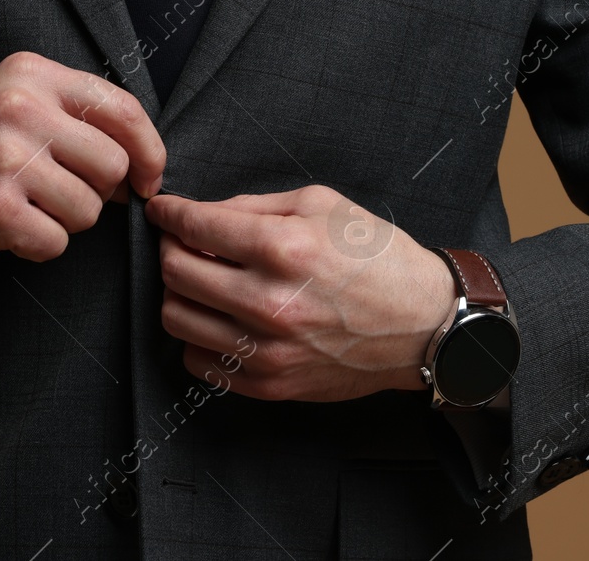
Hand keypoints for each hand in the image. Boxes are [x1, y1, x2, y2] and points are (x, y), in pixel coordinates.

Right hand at [0, 51, 165, 265]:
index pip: (122, 109)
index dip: (149, 151)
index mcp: (32, 75)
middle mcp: (21, 110)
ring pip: (89, 210)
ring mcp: (7, 160)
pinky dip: (39, 245)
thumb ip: (70, 112)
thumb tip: (141, 159)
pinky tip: (9, 228)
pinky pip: (56, 241)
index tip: (147, 177)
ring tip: (26, 207)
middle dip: (99, 192)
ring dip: (65, 221)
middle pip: (113, 166)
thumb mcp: (9, 96)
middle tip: (62, 194)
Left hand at [145, 186, 455, 400]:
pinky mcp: (270, 384)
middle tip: (185, 242)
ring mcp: (268, 350)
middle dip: (171, 249)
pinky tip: (222, 319)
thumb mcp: (323, 205)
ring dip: (180, 294)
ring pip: (176, 319)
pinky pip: (199, 362)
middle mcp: (270, 302)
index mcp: (284, 248)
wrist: (424, 325)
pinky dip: (199, 337)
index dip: (169, 213)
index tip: (163, 211)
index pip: (194, 226)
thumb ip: (254, 206)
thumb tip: (203, 214)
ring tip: (204, 281)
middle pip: (175, 273)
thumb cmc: (379, 258)